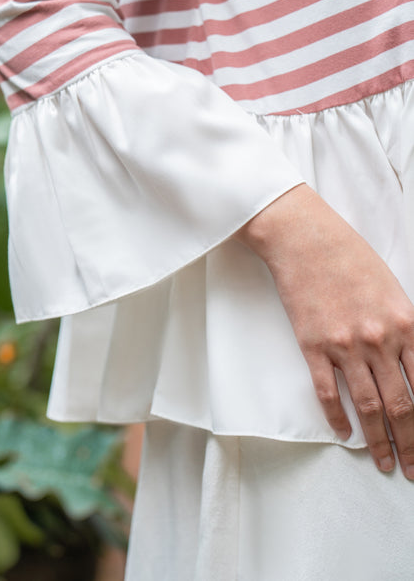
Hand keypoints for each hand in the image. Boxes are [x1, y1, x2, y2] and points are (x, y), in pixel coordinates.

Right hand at [236, 184, 413, 477]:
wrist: (304, 239)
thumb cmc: (350, 256)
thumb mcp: (393, 289)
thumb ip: (406, 328)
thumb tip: (412, 364)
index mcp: (405, 323)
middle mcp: (379, 339)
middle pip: (402, 405)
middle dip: (410, 443)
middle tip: (413, 469)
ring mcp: (344, 345)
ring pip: (368, 406)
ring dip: (378, 441)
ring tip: (383, 463)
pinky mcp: (313, 345)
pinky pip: (327, 392)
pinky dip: (337, 417)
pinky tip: (344, 434)